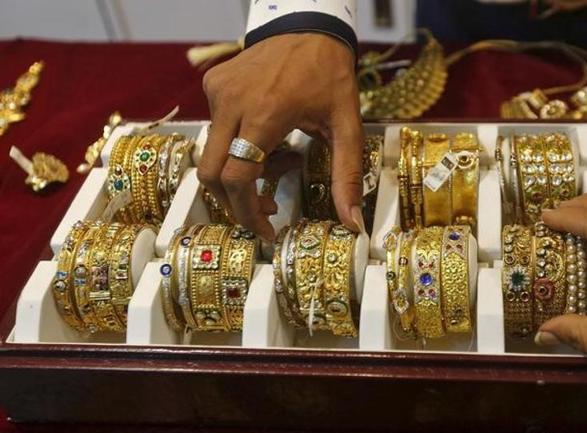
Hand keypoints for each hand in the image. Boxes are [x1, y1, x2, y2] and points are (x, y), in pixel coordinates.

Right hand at [199, 33, 363, 240]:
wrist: (308, 26)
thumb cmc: (330, 75)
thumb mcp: (346, 126)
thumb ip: (346, 176)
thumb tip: (352, 224)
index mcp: (265, 115)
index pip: (238, 179)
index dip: (248, 213)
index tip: (266, 231)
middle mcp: (232, 104)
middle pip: (212, 175)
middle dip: (235, 203)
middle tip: (266, 210)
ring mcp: (217, 93)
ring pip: (213, 156)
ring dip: (239, 175)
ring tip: (277, 166)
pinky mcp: (213, 86)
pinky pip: (215, 132)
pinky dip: (236, 149)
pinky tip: (266, 140)